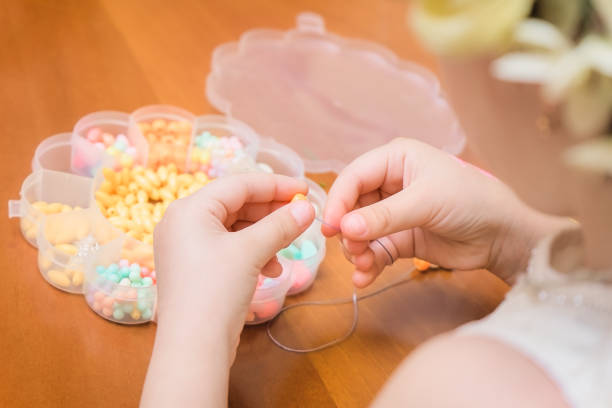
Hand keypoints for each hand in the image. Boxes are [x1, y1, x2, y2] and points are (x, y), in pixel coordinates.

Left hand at [153, 173, 314, 350]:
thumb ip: (281, 225)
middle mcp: (182, 223)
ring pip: (235, 229)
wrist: (193, 348)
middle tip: (301, 218)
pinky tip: (271, 271)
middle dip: (271, 214)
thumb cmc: (215, 291)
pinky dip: (252, 254)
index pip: (238, 185)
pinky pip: (228, 249)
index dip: (275, 185)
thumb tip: (307, 207)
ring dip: (265, 237)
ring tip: (285, 252)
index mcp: (189, 209)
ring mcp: (185, 247)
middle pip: (236, 205)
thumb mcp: (251, 252)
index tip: (304, 189)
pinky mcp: (193, 268)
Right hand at [323, 138, 568, 287]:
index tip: (330, 228)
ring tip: (364, 265)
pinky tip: (365, 279)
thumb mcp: (426, 202)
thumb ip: (385, 216)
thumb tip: (344, 229)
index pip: (353, 177)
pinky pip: (374, 250)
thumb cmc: (471, 201)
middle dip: (347, 231)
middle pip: (351, 207)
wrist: (503, 237)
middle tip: (353, 250)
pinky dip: (367, 264)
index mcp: (395, 160)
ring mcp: (393, 213)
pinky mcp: (400, 239)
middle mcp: (390, 184)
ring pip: (359, 232)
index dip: (338, 201)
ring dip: (356, 250)